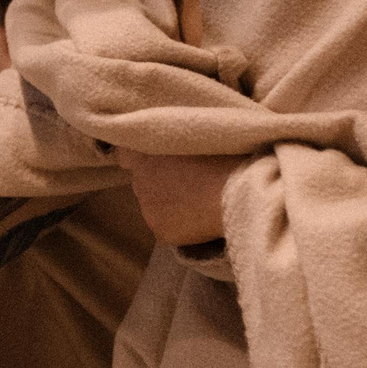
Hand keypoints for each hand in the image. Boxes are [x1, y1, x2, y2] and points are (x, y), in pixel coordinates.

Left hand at [116, 150, 245, 247]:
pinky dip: (180, 226)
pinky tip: (203, 220)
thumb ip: (177, 140)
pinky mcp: (160, 232)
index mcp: (146, 152)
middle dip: (160, 181)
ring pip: (154, 206)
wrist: (241, 191)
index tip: (153, 160)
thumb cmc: (229, 157)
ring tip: (201, 202)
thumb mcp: (199, 135)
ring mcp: (147, 208)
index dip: (138, 157)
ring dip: (170, 204)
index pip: (125, 155)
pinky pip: (167, 228)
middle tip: (191, 182)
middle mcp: (139, 180)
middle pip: (143, 181)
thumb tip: (176, 146)